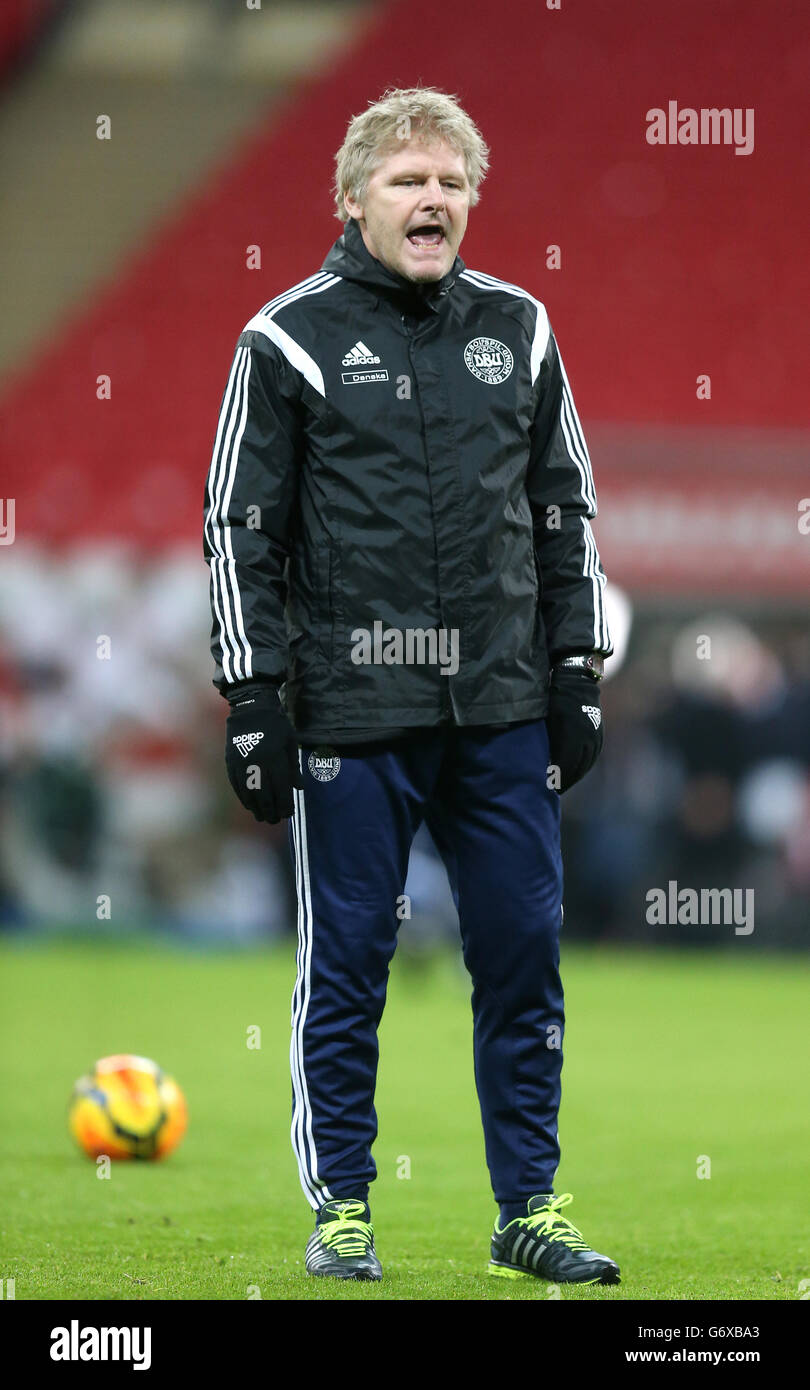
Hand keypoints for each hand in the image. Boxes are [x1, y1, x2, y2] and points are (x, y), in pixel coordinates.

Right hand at [224, 685, 303, 822]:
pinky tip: (249, 805)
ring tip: (262, 817)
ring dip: (256, 808)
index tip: (288, 813)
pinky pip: (236, 785)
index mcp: (274, 757)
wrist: (251, 706)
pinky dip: (243, 797)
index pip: (280, 789)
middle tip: (275, 820)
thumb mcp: (290, 742)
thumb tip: (299, 788)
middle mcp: (257, 762)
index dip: (285, 804)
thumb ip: (294, 767)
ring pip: (248, 793)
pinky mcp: (231, 761)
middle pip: (264, 795)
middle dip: (270, 811)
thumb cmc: (276, 724)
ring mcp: (241, 763)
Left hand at [545, 668, 602, 792]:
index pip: (564, 766)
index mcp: (571, 737)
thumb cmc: (553, 702)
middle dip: (565, 780)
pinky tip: (577, 772)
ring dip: (575, 776)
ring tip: (564, 784)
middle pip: (576, 768)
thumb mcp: (547, 723)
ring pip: (586, 764)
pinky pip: (592, 757)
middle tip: (554, 790)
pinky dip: (584, 767)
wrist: (575, 684)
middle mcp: (586, 740)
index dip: (556, 778)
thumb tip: (543, 765)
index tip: (547, 787)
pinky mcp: (599, 735)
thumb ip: (547, 744)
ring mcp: (595, 738)